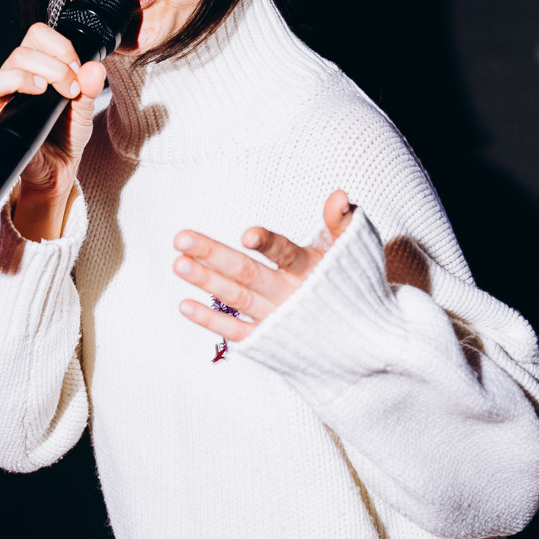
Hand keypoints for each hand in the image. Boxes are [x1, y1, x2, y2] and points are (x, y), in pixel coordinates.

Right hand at [0, 21, 106, 239]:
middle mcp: (11, 84)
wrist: (61, 168)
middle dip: (51, 67)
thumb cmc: (65, 133)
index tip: (76, 68)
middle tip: (71, 89)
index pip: (35, 37)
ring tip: (40, 92)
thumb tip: (94, 69)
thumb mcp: (83, 109)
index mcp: (33, 70)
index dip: (58, 46)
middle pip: (16, 56)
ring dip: (14, 80)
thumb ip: (89, 89)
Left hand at [173, 190, 356, 340]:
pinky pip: (235, 332)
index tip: (247, 235)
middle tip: (180, 238)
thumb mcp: (352, 250)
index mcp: (311, 269)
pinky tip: (184, 305)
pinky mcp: (267, 341)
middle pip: (248, 273)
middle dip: (214, 256)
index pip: (286, 253)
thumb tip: (339, 194)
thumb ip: (341, 222)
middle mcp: (291, 295)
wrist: (361, 343)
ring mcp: (277, 320)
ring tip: (178, 264)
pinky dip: (210, 320)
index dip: (268, 243)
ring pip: (237, 299)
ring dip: (206, 282)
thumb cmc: (350, 284)